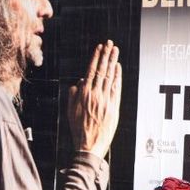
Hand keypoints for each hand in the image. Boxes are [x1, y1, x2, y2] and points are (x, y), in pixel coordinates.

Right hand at [68, 40, 121, 157]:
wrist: (89, 145)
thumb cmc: (78, 129)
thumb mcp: (71, 111)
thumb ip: (74, 96)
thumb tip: (78, 83)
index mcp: (83, 94)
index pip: (91, 71)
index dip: (96, 58)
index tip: (99, 48)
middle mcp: (94, 95)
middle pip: (102, 71)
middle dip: (106, 55)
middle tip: (110, 44)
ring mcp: (105, 101)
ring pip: (110, 77)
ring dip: (113, 62)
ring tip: (116, 51)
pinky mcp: (113, 108)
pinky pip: (116, 89)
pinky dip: (118, 77)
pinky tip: (118, 68)